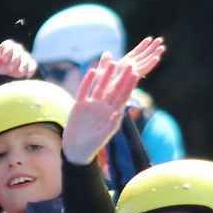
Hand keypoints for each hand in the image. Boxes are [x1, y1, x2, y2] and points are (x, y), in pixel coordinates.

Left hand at [0, 39, 35, 79]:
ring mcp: (25, 55)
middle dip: (14, 62)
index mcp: (8, 45)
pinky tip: (26, 76)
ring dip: (22, 67)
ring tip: (18, 73)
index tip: (4, 61)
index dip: (7, 54)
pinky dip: (30, 71)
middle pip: (18, 52)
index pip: (10, 46)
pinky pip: (33, 65)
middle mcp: (18, 48)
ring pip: (26, 59)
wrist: (5, 71)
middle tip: (9, 69)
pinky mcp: (31, 63)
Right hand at [60, 38, 163, 163]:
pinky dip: (88, 81)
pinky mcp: (80, 105)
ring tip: (111, 62)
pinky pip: (84, 91)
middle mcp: (103, 107)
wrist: (77, 150)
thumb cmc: (93, 145)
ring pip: (100, 87)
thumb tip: (119, 112)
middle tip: (128, 63)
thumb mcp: (104, 135)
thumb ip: (112, 123)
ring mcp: (92, 105)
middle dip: (120, 77)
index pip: (123, 96)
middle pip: (113, 89)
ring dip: (105, 75)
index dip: (129, 85)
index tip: (136, 74)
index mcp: (113, 113)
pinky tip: (92, 71)